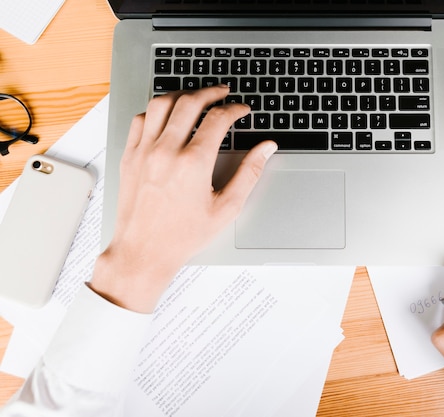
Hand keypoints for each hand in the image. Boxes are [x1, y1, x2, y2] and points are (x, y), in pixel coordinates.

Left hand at [90, 86, 276, 312]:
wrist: (144, 251)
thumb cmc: (183, 235)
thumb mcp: (226, 208)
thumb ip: (249, 173)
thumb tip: (266, 149)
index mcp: (193, 163)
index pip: (218, 119)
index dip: (235, 109)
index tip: (242, 110)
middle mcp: (166, 151)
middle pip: (190, 102)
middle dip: (211, 92)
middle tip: (223, 93)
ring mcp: (144, 151)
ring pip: (162, 103)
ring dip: (182, 95)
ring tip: (196, 97)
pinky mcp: (130, 156)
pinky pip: (140, 119)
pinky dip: (156, 110)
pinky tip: (167, 115)